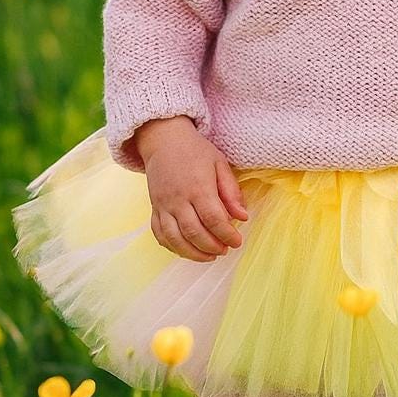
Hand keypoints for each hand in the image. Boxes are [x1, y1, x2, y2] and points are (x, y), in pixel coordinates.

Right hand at [135, 117, 249, 262]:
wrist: (164, 140)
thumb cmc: (195, 151)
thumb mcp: (219, 164)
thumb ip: (231, 191)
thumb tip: (243, 217)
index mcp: (198, 186)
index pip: (213, 219)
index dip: (227, 234)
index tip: (238, 241)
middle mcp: (178, 199)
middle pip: (194, 232)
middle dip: (212, 246)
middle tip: (225, 249)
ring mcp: (163, 205)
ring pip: (175, 238)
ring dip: (193, 253)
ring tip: (210, 255)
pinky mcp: (154, 209)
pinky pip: (160, 235)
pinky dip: (173, 247)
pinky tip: (187, 249)